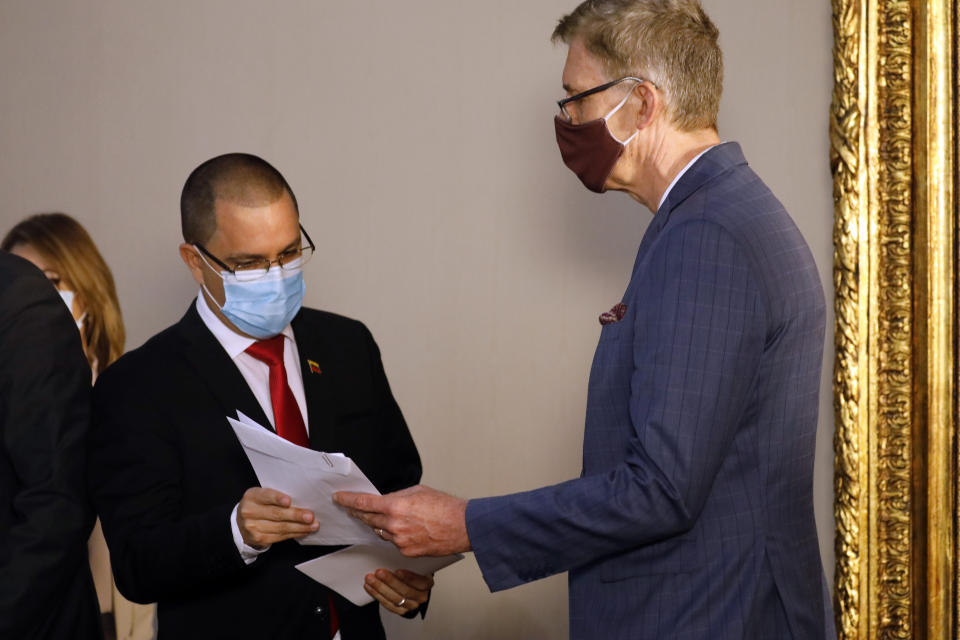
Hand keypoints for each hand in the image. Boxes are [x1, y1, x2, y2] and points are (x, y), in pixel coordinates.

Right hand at [236, 487, 318, 547]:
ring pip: (280, 527)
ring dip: (300, 527)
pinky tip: (304, 531)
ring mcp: (253, 527)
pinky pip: (280, 537)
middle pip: (276, 514)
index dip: (277, 498)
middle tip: (310, 516)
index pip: (265, 496)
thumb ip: (276, 496)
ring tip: (313, 525)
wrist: (241, 522)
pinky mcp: (259, 539)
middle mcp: (250, 511)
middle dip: (296, 515)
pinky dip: (295, 533)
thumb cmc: (259, 505)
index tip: (289, 501)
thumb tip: (302, 499)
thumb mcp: (262, 496)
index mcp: (252, 496)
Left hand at [333, 484, 469, 555]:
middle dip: (357, 513)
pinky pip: (393, 542)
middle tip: (350, 508)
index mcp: (395, 506)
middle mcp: (394, 525)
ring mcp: (399, 540)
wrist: (462, 526)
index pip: (363, 503)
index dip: (348, 500)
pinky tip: (403, 529)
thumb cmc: (445, 507)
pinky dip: (394, 535)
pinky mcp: (407, 551)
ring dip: (378, 524)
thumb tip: (387, 500)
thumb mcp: (418, 491)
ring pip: (380, 531)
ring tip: (382, 517)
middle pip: (367, 519)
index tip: (339, 498)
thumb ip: (398, 496)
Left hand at [364, 568, 433, 616]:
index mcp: (427, 583)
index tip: (397, 570)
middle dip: (390, 581)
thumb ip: (409, 561)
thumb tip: (397, 550)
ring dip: (380, 588)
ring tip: (370, 579)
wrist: (411, 586)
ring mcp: (411, 605)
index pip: (420, 583)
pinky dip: (377, 595)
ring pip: (395, 599)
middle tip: (379, 572)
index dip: (409, 578)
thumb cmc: (412, 572)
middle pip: (405, 591)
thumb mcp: (415, 565)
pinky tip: (369, 587)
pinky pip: (388, 605)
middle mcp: (421, 596)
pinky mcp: (401, 611)